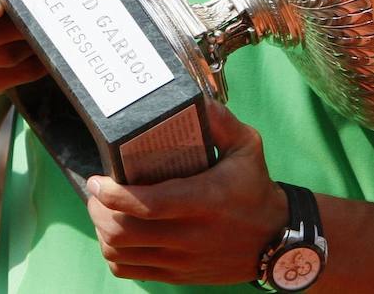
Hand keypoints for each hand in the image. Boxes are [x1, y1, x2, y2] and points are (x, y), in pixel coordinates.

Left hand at [86, 101, 287, 285]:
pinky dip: (114, 254)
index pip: (146, 204)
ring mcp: (181, 260)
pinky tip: (118, 236)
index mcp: (204, 200)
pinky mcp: (177, 275)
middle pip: (123, 231)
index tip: (97, 179)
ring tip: (105, 211)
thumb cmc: (256, 189)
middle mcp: (189, 234)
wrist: (276, 241)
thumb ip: (220, 121)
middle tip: (97, 192)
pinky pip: (129, 271)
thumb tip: (194, 98)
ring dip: (103, 231)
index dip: (112, 194)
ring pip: (120, 253)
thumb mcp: (247, 147)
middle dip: (98, 210)